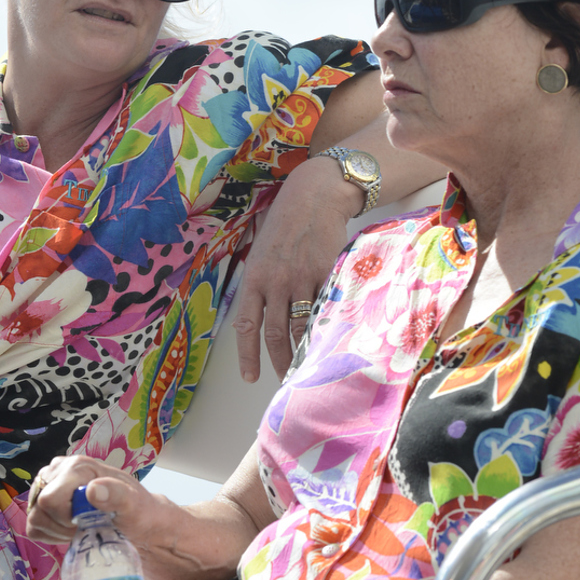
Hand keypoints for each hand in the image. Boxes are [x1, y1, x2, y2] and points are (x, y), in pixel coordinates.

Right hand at [26, 455, 163, 548]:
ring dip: (57, 531)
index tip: (88, 521)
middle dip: (62, 525)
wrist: (136, 521)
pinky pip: (33, 527)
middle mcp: (57, 470)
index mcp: (77, 466)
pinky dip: (51, 535)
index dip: (66, 518)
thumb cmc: (136, 511)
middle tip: (84, 525)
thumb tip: (92, 489)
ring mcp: (46, 485)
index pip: (50, 499)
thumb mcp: (133, 504)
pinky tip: (69, 530)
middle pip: (39, 509)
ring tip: (79, 527)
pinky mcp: (41, 503)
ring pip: (34, 519)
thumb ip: (116, 494)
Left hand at [233, 157, 355, 381]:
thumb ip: (259, 285)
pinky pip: (328, 309)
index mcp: (254, 278)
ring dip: (305, 352)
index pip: (247, 324)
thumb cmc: (284, 226)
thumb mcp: (260, 252)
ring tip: (309, 370)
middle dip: (280, 362)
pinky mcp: (328, 273)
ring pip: (303, 326)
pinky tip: (333, 344)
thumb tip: (257, 320)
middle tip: (287, 381)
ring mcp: (302, 278)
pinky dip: (329, 329)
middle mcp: (275, 281)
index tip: (250, 377)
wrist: (313, 197)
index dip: (248, 355)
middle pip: (277, 333)